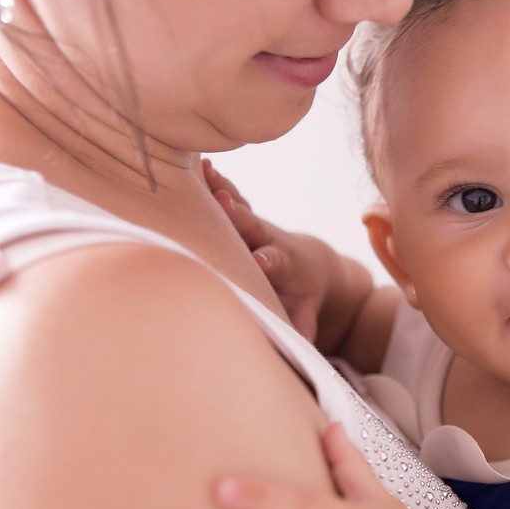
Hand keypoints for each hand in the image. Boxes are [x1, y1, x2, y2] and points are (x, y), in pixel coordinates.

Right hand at [203, 159, 331, 340]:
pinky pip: (227, 196)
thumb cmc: (304, 291)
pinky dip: (214, 182)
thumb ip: (303, 323)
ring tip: (203, 169)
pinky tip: (197, 162)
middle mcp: (269, 238)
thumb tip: (305, 346)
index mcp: (284, 263)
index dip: (268, 260)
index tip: (260, 259)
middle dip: (238, 215)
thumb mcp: (306, 308)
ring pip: (237, 206)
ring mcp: (255, 225)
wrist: (312, 262)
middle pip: (253, 226)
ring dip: (221, 188)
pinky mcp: (243, 216)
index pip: (275, 261)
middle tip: (223, 202)